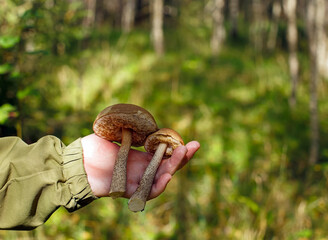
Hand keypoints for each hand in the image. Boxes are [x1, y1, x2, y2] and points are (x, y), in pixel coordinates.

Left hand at [81, 134, 199, 198]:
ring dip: (175, 166)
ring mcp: (137, 180)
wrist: (75, 161)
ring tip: (184, 153)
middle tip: (195, 145)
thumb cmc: (92, 147)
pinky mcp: (128, 190)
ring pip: (162, 177)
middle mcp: (142, 170)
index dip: (177, 149)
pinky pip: (148, 192)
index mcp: (141, 158)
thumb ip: (131, 131)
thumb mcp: (115, 133)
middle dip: (183, 156)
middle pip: (168, 166)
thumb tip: (145, 123)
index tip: (188, 140)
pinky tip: (168, 176)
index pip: (165, 156)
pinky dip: (159, 185)